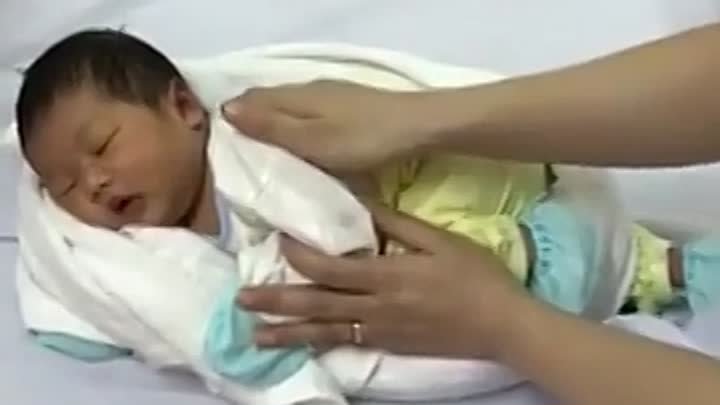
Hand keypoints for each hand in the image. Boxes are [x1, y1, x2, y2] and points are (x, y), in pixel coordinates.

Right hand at [222, 80, 430, 172]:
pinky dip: (296, 126)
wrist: (417, 128)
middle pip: (268, 101)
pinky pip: (309, 112)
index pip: (250, 99)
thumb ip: (272, 127)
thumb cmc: (363, 140)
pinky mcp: (349, 105)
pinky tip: (303, 143)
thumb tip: (226, 109)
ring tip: (268, 153)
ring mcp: (331, 95)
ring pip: (289, 106)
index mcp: (295, 96)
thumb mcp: (312, 141)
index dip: (233, 118)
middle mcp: (309, 89)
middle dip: (251, 121)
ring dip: (274, 124)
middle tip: (242, 156)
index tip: (223, 147)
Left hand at [237, 202, 531, 358]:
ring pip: (325, 331)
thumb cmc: (473, 275)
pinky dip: (320, 345)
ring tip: (255, 335)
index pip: (330, 267)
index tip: (276, 241)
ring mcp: (380, 331)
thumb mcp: (438, 240)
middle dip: (276, 302)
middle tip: (240, 300)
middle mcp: (375, 307)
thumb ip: (396, 224)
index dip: (299, 256)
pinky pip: (347, 344)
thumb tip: (359, 203)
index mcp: (386, 275)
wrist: (501, 324)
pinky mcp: (389, 345)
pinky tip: (301, 347)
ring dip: (288, 332)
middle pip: (316, 304)